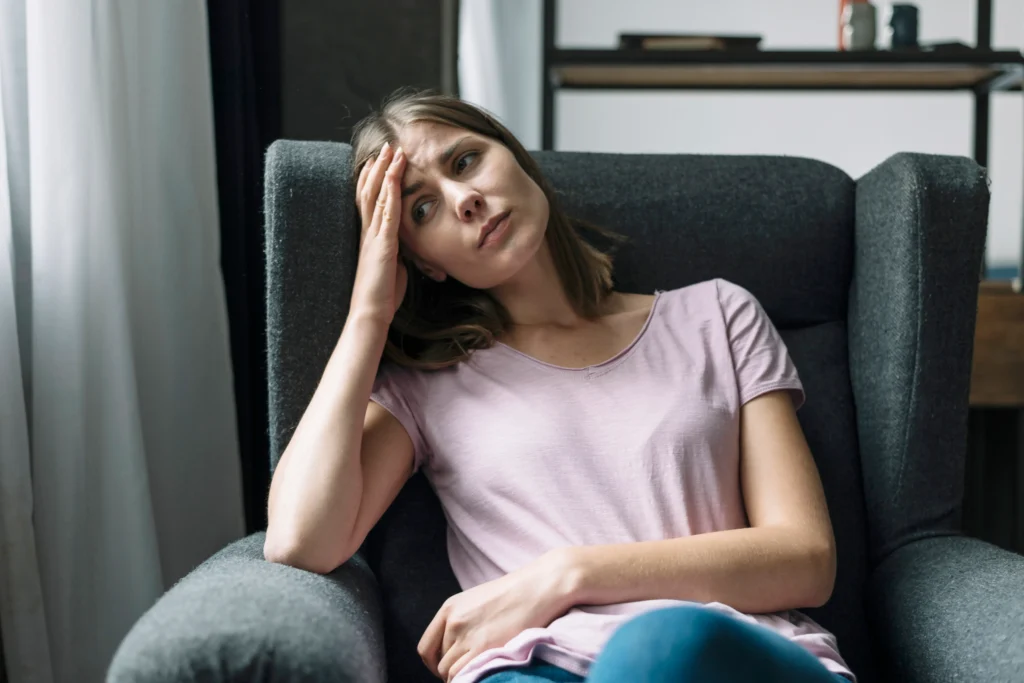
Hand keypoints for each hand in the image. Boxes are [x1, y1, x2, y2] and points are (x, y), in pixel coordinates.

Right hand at [350, 142, 408, 323]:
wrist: (371, 313)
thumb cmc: (382, 296)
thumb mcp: (393, 268)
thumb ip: (396, 254)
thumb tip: (404, 250)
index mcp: (369, 238)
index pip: (368, 202)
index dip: (373, 180)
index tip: (380, 162)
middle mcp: (367, 232)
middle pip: (369, 191)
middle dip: (378, 167)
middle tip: (385, 147)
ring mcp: (373, 236)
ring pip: (376, 195)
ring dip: (385, 171)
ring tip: (392, 151)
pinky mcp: (382, 243)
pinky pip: (386, 211)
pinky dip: (391, 190)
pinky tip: (395, 174)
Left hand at [418, 550, 576, 682]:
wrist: (536, 588)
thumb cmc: (514, 595)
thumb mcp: (476, 602)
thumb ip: (461, 622)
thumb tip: (456, 649)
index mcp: (449, 609)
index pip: (426, 648)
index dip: (434, 664)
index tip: (445, 669)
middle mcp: (453, 622)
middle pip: (439, 663)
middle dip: (451, 672)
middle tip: (468, 671)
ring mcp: (467, 635)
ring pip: (450, 672)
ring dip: (462, 676)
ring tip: (478, 672)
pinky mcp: (484, 646)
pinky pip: (463, 674)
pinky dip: (469, 678)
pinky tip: (482, 675)